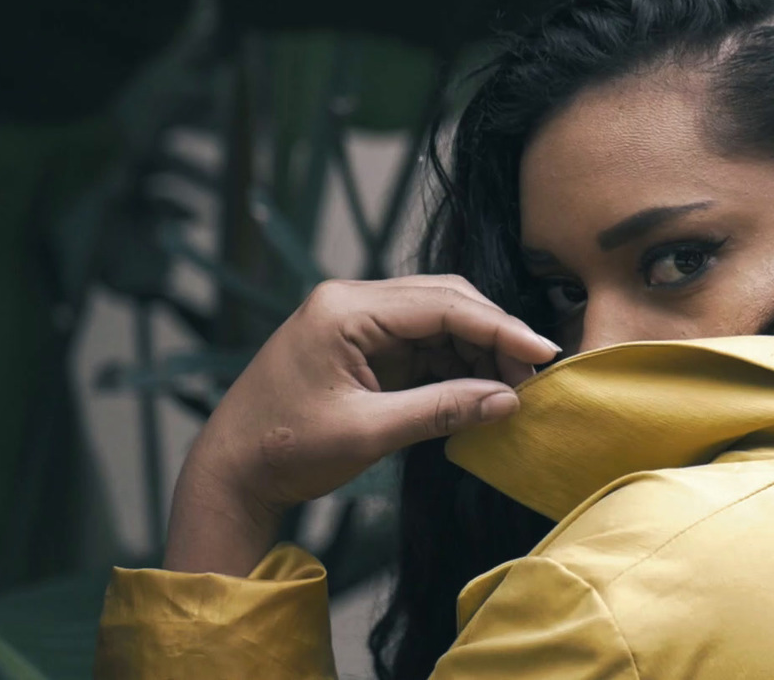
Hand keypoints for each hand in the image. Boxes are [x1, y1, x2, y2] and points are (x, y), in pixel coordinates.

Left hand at [163, 275, 559, 574]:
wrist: (229, 472)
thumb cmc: (285, 450)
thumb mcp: (369, 432)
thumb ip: (442, 410)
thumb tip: (508, 400)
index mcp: (346, 309)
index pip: (442, 305)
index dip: (500, 328)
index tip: (544, 353)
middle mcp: (351, 301)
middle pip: (445, 301)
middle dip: (492, 336)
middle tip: (530, 377)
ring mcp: (355, 320)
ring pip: (437, 320)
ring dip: (475, 352)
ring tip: (507, 390)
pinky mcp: (359, 344)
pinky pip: (420, 342)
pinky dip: (452, 365)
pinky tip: (476, 391)